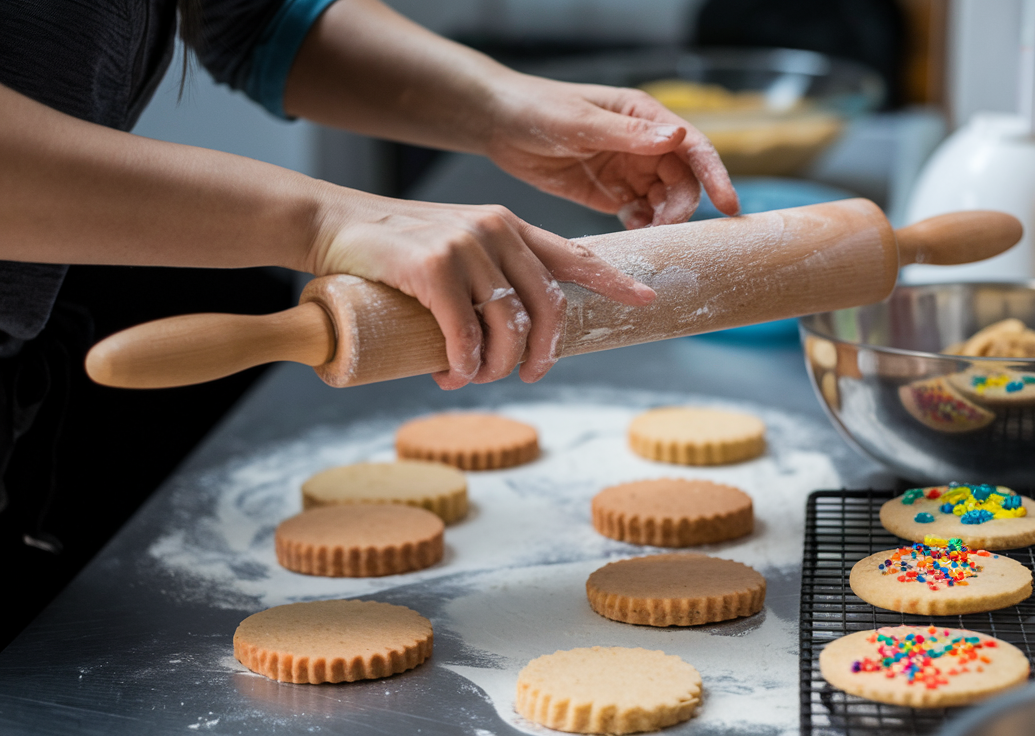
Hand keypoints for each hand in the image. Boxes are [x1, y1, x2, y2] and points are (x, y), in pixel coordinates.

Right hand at [309, 189, 654, 388]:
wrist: (331, 226)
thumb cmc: (394, 252)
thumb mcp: (455, 254)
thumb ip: (486, 282)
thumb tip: (510, 340)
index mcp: (510, 225)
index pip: (574, 253)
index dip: (613, 280)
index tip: (646, 299)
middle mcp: (497, 228)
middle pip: (549, 306)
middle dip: (543, 354)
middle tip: (528, 376)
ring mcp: (466, 244)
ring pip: (510, 325)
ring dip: (496, 366)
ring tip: (472, 379)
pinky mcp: (433, 265)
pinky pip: (466, 331)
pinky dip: (464, 363)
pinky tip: (453, 374)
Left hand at [484, 74, 740, 228]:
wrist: (499, 124)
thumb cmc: (539, 109)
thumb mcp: (582, 122)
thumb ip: (629, 134)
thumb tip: (677, 138)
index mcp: (645, 117)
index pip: (693, 147)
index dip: (715, 175)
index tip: (728, 205)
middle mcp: (645, 145)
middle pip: (683, 182)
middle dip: (682, 208)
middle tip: (665, 230)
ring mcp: (629, 171)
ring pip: (665, 202)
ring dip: (664, 222)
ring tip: (650, 237)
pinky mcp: (612, 194)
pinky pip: (641, 215)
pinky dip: (644, 229)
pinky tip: (634, 236)